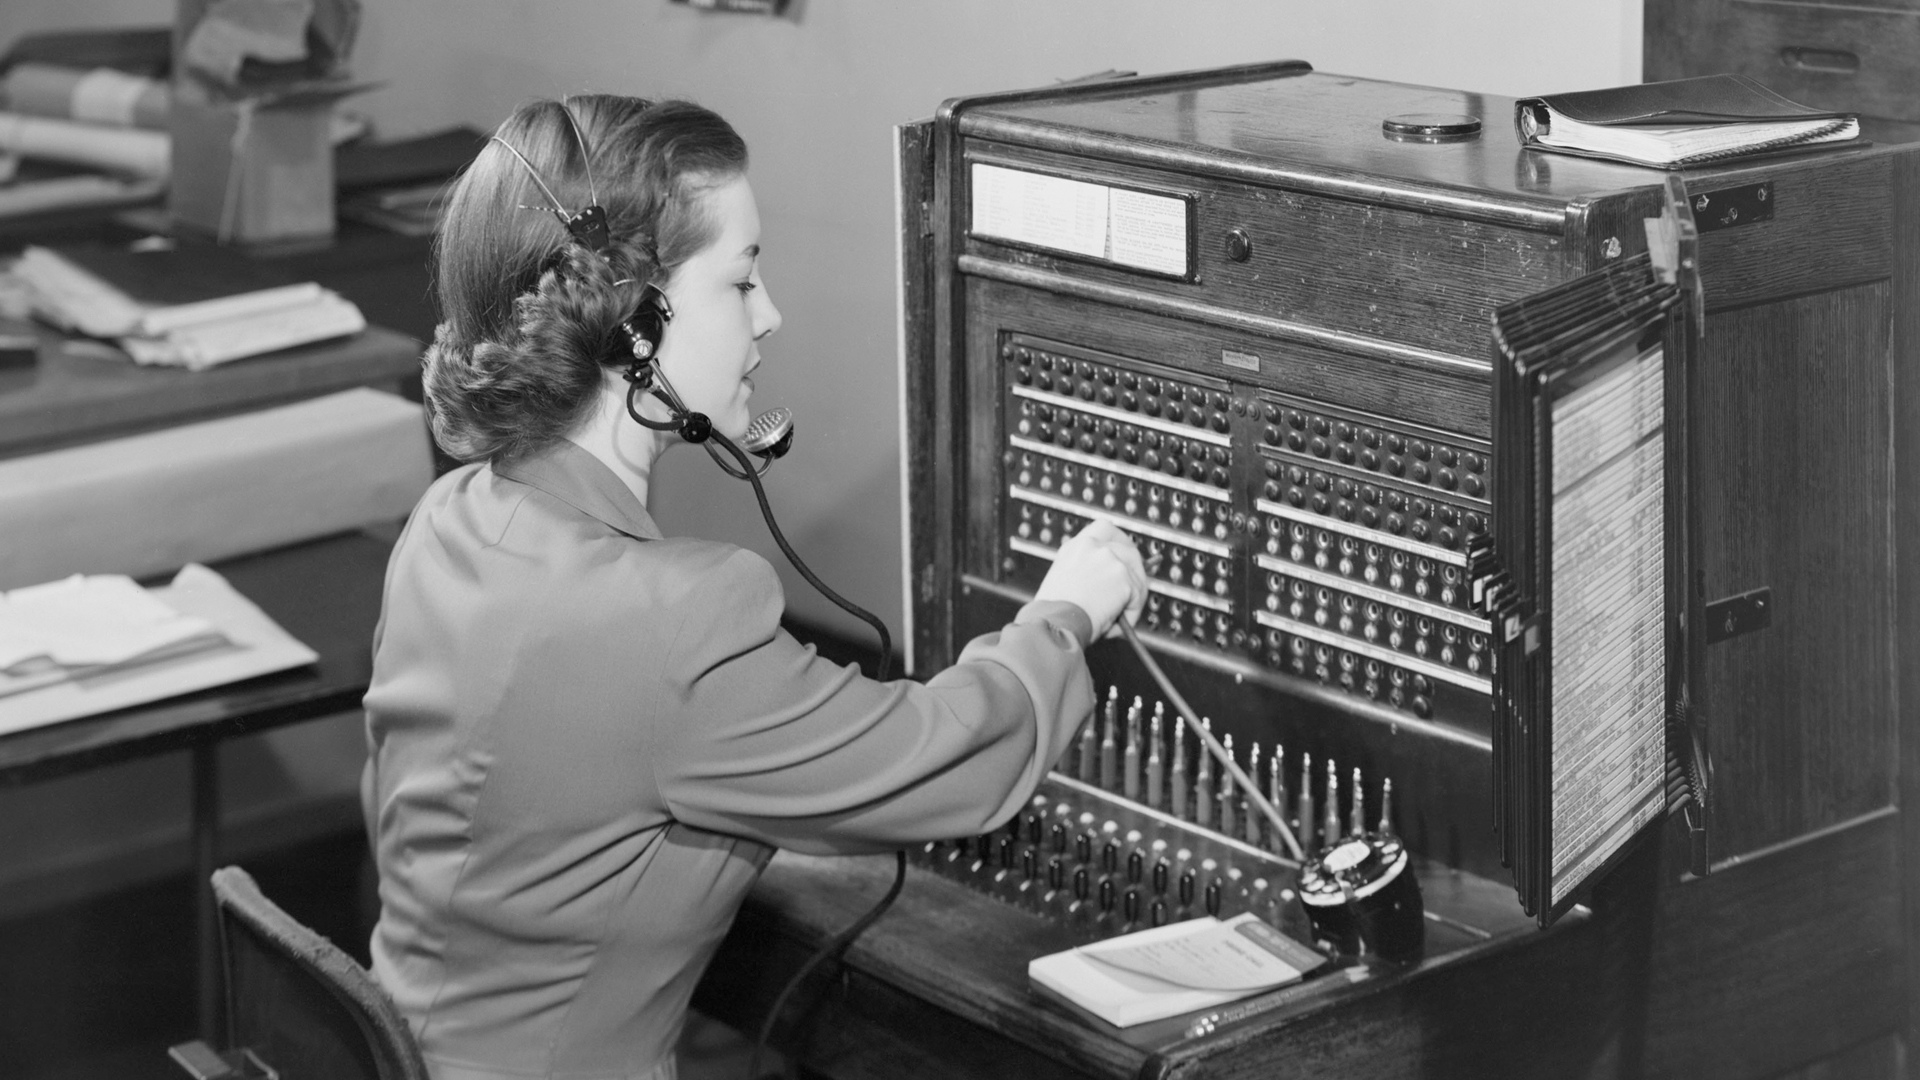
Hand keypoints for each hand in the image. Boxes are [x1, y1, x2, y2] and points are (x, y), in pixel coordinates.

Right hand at [1034, 518, 1147, 638]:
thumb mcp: (1064, 580)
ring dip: (1131, 599)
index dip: (1118, 543)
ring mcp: (1112, 560)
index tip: (1122, 559)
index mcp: (1078, 545)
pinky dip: (1130, 615)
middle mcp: (1095, 546)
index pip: (1105, 530)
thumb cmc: (1052, 613)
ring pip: (1137, 578)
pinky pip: (1137, 599)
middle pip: (1129, 550)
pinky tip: (1112, 626)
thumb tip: (1108, 583)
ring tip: (1115, 619)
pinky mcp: (1125, 579)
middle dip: (1134, 572)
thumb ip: (1086, 571)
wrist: (1053, 624)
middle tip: (1132, 593)